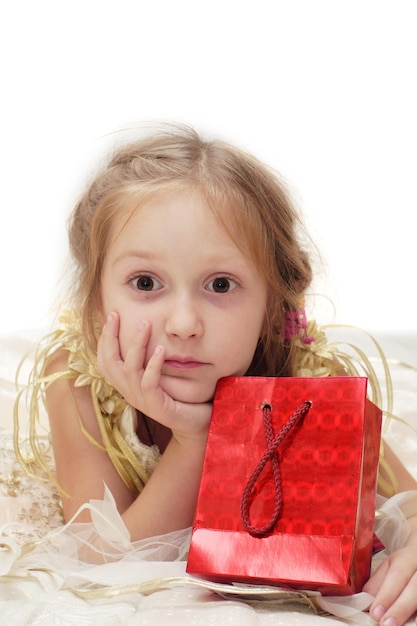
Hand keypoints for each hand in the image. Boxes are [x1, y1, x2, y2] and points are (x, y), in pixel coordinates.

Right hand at [97, 313, 211, 442]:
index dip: (104, 338)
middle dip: (110, 337)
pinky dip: (153, 365)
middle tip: (117, 315)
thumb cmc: (181, 394)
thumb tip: (146, 324)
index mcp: (127, 384)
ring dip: (136, 345)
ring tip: (146, 325)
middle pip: (109, 364)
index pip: (105, 360)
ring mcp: (143, 401)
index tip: (111, 315)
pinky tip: (161, 349)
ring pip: (129, 370)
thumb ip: (150, 354)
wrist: (199, 422)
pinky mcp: (158, 408)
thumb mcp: (161, 371)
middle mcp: (130, 393)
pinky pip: (148, 384)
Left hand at [364, 535, 416, 624]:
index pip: (397, 575)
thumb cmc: (406, 564)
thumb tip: (365, 603)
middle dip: (400, 608)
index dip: (386, 595)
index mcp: (409, 558)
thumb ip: (378, 582)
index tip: (375, 612)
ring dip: (412, 616)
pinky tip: (414, 624)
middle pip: (414, 589)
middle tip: (386, 624)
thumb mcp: (390, 566)